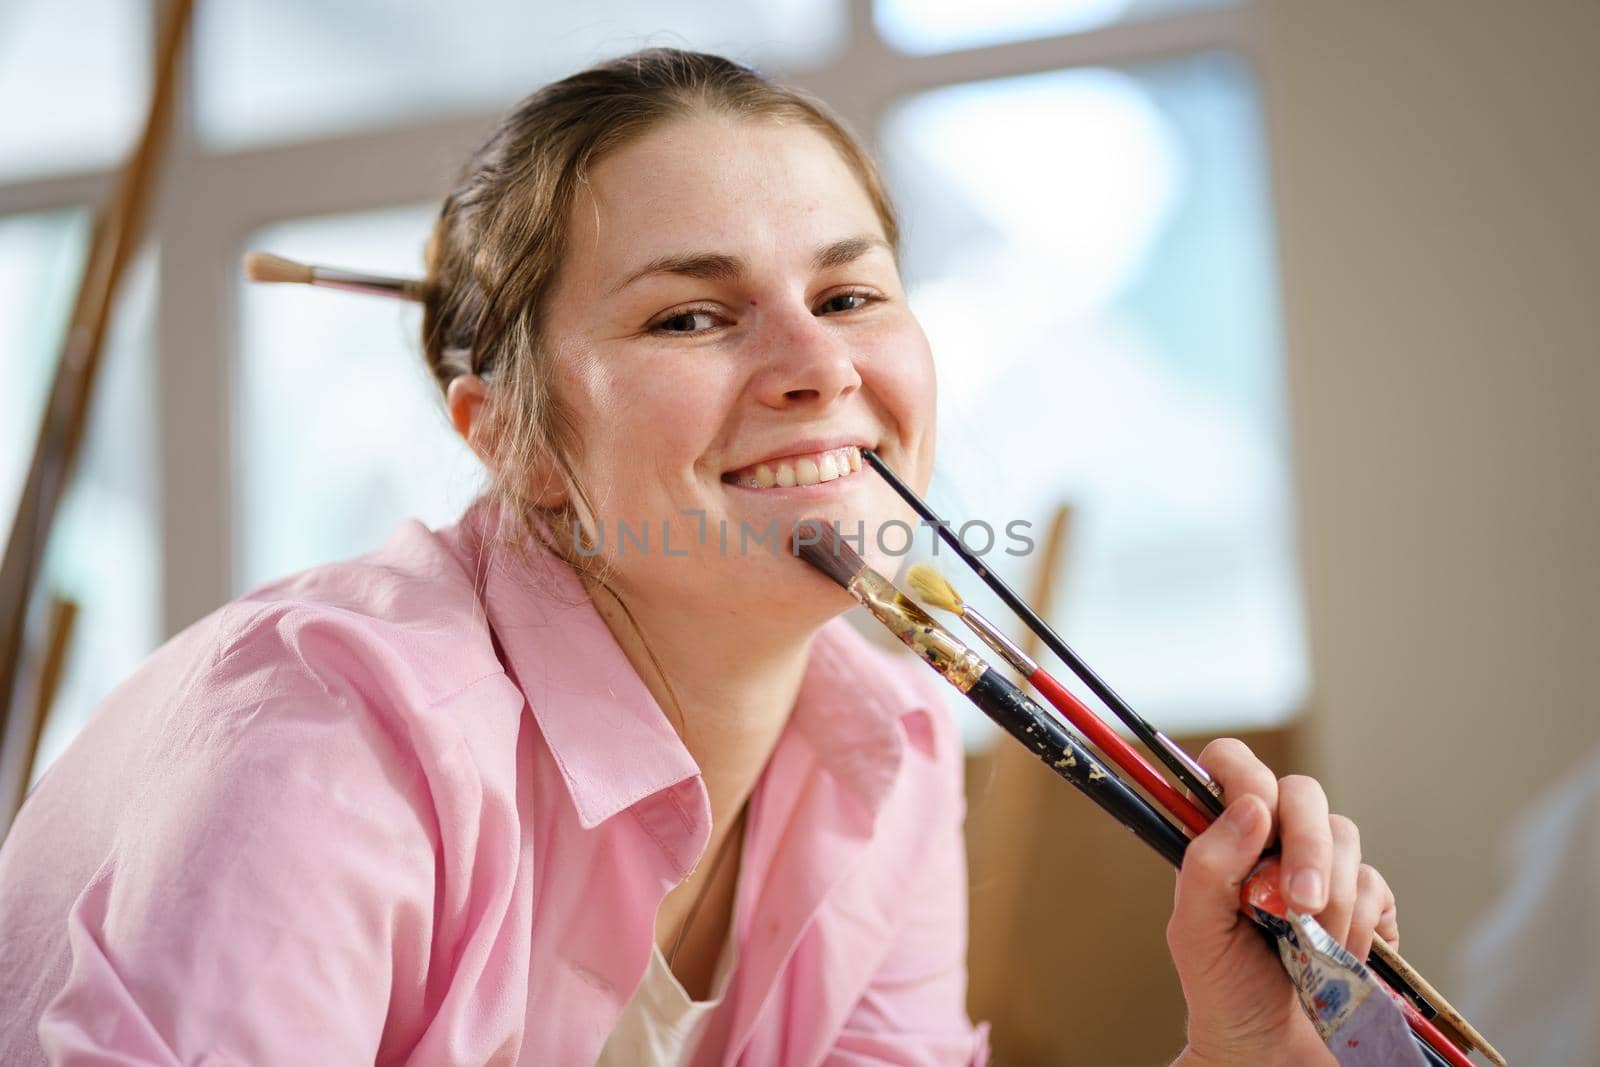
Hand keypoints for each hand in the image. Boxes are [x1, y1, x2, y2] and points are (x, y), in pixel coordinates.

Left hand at [1165, 739, 1399, 1066]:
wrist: (1273, 1049)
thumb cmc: (1224, 989)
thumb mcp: (1194, 932)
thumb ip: (1207, 865)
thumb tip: (1249, 806)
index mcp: (1221, 836)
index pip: (1232, 764)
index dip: (1247, 773)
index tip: (1259, 813)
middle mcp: (1271, 840)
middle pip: (1303, 794)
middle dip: (1308, 849)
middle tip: (1301, 907)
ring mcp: (1320, 866)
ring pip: (1345, 838)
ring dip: (1332, 902)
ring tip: (1311, 951)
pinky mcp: (1363, 899)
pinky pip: (1376, 885)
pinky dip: (1362, 925)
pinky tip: (1341, 956)